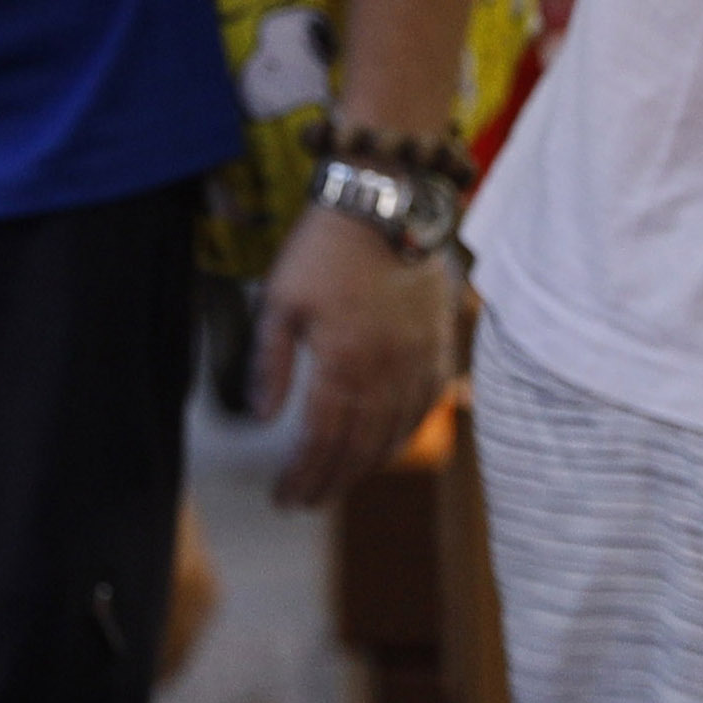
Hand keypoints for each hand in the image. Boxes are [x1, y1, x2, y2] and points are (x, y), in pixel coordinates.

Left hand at [257, 203, 458, 511]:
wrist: (388, 201)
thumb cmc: (326, 248)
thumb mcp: (280, 301)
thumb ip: (269, 364)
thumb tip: (262, 418)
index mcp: (346, 364)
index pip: (322, 441)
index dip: (303, 475)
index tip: (284, 497)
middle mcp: (389, 372)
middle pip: (359, 448)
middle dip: (330, 481)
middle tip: (306, 501)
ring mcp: (420, 360)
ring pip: (396, 433)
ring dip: (366, 466)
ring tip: (338, 481)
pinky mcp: (440, 344)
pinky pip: (427, 405)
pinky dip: (406, 434)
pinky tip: (388, 445)